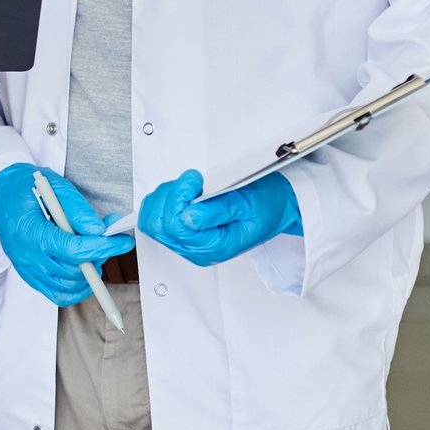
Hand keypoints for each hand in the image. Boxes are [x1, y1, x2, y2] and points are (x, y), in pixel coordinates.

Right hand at [0, 165, 132, 306]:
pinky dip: (76, 289)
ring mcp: (27, 268)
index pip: (74, 250)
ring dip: (88, 273)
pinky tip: (83, 273)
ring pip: (68, 285)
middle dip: (98, 256)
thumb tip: (100, 230)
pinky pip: (57, 295)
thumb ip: (78, 209)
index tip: (123, 241)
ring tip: (92, 252)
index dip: (103, 247)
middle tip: (107, 240)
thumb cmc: (25, 189)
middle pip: (73, 270)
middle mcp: (27, 255)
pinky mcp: (29, 276)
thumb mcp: (54, 188)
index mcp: (30, 231)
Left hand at [139, 170, 301, 266]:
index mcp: (214, 247)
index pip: (175, 226)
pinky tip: (182, 193)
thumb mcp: (246, 204)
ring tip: (190, 187)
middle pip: (157, 225)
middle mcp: (197, 249)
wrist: (277, 206)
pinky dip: (163, 200)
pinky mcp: (182, 231)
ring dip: (165, 197)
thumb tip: (187, 215)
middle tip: (191, 183)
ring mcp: (187, 241)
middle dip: (169, 197)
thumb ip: (215, 210)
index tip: (194, 180)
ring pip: (152, 220)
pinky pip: (156, 216)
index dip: (178, 198)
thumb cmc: (267, 205)